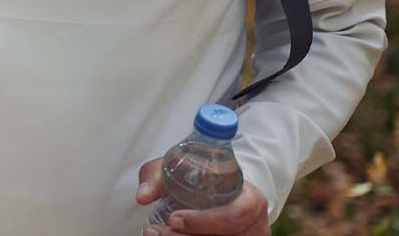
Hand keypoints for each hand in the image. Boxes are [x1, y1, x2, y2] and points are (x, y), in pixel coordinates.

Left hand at [137, 158, 270, 235]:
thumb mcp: (181, 168)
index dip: (206, 220)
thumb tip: (143, 196)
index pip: (237, 214)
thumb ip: (158, 176)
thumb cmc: (205, 178)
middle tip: (156, 231)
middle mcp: (255, 225)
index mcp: (251, 199)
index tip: (174, 218)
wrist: (224, 190)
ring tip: (158, 235)